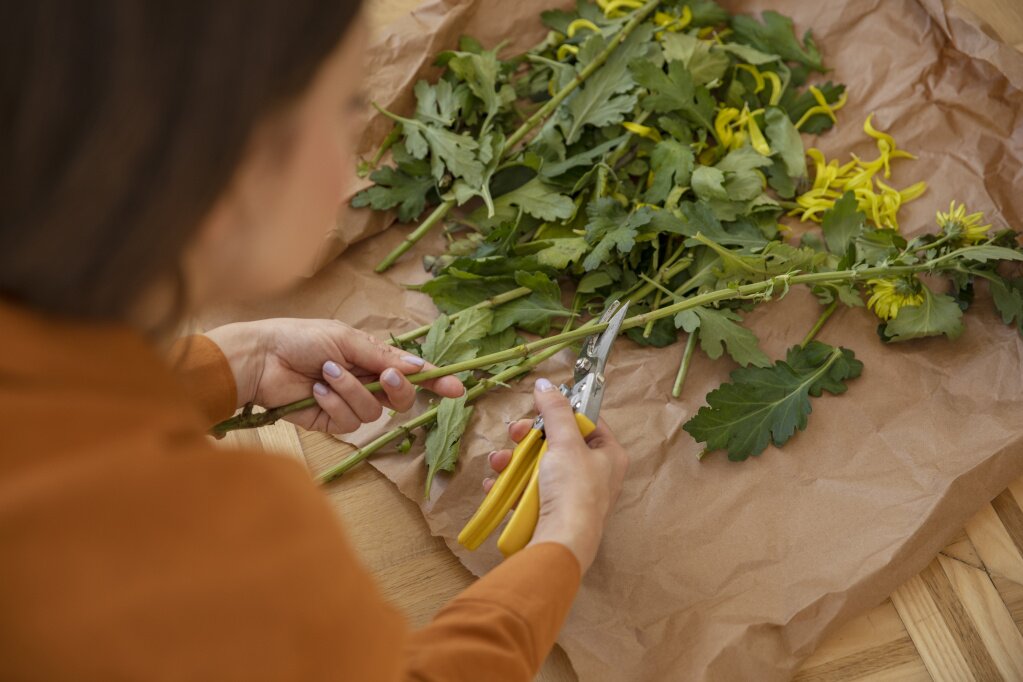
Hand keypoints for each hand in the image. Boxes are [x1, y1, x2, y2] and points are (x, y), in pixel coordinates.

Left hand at [204, 318, 463, 433]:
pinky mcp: (331, 423)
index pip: (410, 373)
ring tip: (326, 374)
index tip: (456, 388)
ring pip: (373, 412)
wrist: (261, 358)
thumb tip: (415, 365)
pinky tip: (316, 391)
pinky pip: (349, 422)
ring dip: (351, 390)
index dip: (434, 381)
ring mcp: (348, 404)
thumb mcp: (346, 339)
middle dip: (397, 389)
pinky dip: (333, 404)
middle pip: (400, 399)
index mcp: (371, 359)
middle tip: (385, 375)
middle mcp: (364, 383)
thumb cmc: (300, 339)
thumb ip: (382, 355)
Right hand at [483, 379, 627, 572]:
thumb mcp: (565, 443)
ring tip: (498, 463)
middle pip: (558, 442)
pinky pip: (529, 489)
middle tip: (514, 434)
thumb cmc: (573, 491)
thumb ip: (555, 411)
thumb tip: (545, 383)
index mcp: (609, 455)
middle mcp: (595, 473)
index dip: (562, 412)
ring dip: (513, 461)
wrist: (560, 542)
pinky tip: (495, 484)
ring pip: (538, 465)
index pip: (587, 421)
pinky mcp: (551, 510)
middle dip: (529, 439)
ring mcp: (572, 493)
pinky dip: (511, 484)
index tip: (539, 407)